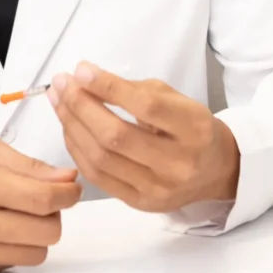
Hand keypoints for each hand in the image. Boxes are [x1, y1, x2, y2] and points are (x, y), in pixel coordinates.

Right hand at [0, 137, 80, 272]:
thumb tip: (66, 179)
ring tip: (20, 215)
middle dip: (55, 214)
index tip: (71, 188)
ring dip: (38, 234)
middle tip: (43, 201)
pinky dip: (13, 248)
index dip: (69, 194)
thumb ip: (28, 165)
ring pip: (36, 254)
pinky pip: (10, 264)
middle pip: (47, 232)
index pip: (44, 199)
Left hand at [47, 63, 239, 212]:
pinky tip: (69, 128)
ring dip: (72, 126)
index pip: (146, 107)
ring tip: (59, 101)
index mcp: (194, 129)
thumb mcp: (177, 100)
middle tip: (62, 84)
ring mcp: (158, 188)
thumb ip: (137, 90)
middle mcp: (178, 163)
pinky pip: (97, 176)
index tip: (82, 70)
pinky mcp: (140, 203)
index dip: (109, 87)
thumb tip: (87, 80)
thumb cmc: (191, 128)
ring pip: (101, 158)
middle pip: (116, 136)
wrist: (213, 170)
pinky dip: (77, 149)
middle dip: (81, 106)